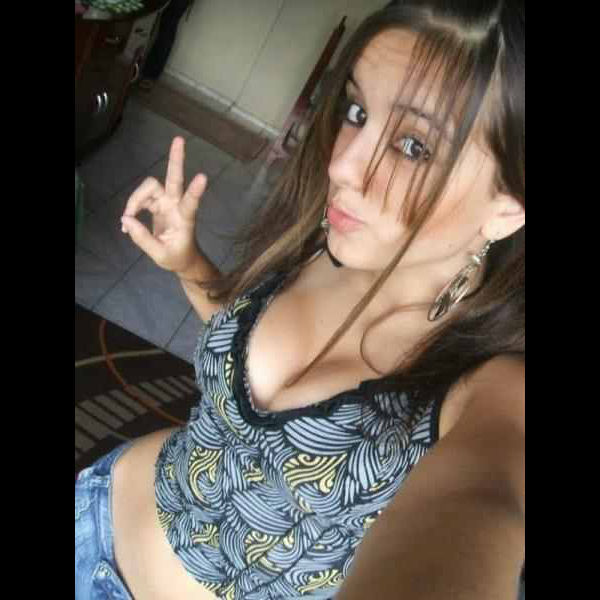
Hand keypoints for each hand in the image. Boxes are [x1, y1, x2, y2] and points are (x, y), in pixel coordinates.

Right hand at [121, 137, 206, 275]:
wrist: (182, 258)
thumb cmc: (177, 257)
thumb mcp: (160, 255)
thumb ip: (142, 238)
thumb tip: (126, 219)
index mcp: (185, 219)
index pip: (191, 203)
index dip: (196, 191)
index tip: (203, 177)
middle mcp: (177, 205)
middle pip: (175, 178)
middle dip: (176, 159)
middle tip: (179, 139)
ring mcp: (168, 202)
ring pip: (150, 187)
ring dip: (136, 199)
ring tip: (128, 219)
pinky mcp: (159, 204)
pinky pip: (142, 197)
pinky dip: (132, 206)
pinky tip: (128, 221)